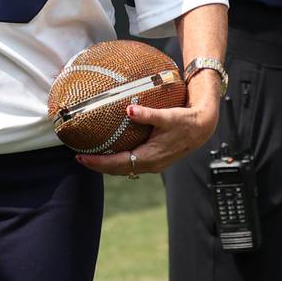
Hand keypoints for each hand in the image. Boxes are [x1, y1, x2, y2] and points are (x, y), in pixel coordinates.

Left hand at [77, 85, 219, 176]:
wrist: (202, 127)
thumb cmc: (185, 121)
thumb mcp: (167, 116)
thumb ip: (148, 115)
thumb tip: (129, 110)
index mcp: (150, 157)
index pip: (118, 163)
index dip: (99, 162)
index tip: (82, 158)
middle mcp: (150, 164)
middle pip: (118, 170)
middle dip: (98, 165)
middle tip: (79, 158)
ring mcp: (152, 163)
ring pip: (125, 168)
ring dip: (107, 164)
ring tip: (89, 156)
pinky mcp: (154, 158)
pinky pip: (131, 162)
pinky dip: (117, 160)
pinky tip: (110, 150)